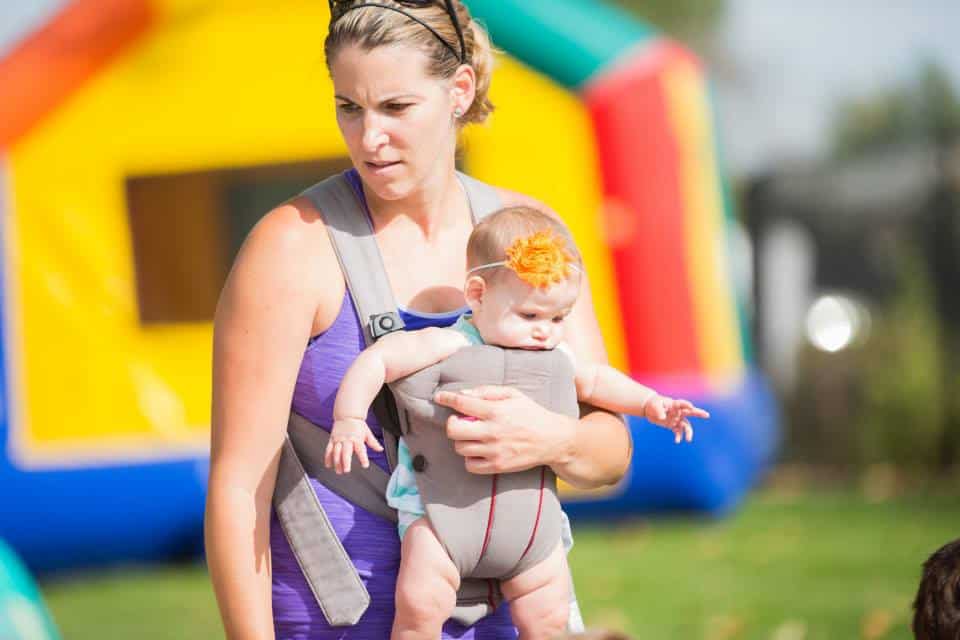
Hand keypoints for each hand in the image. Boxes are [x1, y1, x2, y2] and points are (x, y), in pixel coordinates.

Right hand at [324, 417, 383, 473]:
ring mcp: (338, 439)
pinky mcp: (332, 439)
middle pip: (345, 451)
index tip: (365, 465)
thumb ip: (373, 442)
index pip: (360, 449)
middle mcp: (347, 439)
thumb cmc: (358, 425)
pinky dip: (328, 457)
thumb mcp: (367, 433)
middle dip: (345, 461)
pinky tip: (328, 465)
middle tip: (347, 470)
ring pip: (336, 452)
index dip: (363, 457)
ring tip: (339, 471)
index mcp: (357, 438)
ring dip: (336, 462)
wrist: (347, 415)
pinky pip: (329, 449)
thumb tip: (380, 449)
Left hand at [433, 385, 575, 474]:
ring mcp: (494, 451)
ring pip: (460, 447)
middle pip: (453, 430)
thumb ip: (487, 391)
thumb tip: (463, 393)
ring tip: (473, 436)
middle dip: (452, 424)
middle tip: (459, 421)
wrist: (552, 439)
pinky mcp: (497, 466)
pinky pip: (469, 465)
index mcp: (496, 411)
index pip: (462, 403)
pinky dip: (470, 458)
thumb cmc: (531, 413)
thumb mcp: (513, 394)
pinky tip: (478, 450)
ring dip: (462, 440)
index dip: (446, 398)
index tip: (439, 397)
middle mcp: (493, 431)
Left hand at [643, 395, 709, 443]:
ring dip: (688, 433)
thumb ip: (659, 411)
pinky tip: (677, 441)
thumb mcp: (655, 406)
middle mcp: (678, 412)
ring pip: (686, 426)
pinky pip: (678, 431)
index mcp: (674, 404)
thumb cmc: (653, 404)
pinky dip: (678, 436)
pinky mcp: (673, 425)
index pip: (682, 404)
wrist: (649, 409)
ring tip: (688, 440)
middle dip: (699, 413)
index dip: (687, 405)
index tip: (691, 406)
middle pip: (690, 412)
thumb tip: (662, 418)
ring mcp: (676, 419)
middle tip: (707, 415)